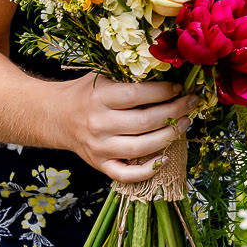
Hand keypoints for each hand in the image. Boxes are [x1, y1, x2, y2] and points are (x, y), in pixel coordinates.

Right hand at [61, 74, 197, 182]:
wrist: (55, 116)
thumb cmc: (86, 93)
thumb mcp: (102, 77)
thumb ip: (128, 76)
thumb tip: (167, 72)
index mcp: (100, 98)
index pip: (138, 95)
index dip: (164, 92)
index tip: (179, 88)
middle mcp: (99, 124)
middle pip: (145, 122)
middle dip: (174, 112)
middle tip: (190, 104)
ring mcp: (100, 147)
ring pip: (141, 148)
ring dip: (169, 137)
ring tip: (184, 124)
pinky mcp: (100, 164)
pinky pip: (126, 174)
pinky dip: (148, 171)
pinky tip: (165, 159)